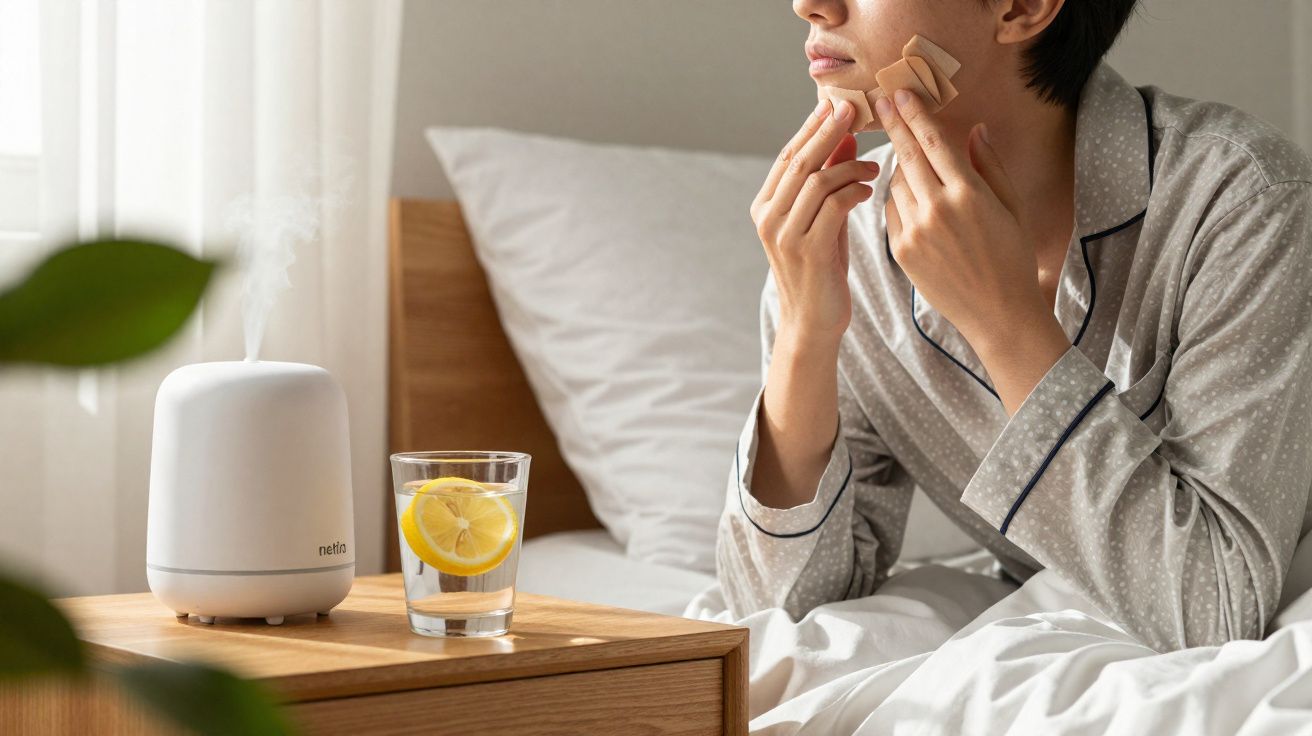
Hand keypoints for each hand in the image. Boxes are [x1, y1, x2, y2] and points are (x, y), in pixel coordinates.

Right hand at [751, 98, 880, 346]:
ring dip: (849, 166)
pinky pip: (833, 206)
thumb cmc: (821, 269)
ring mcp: (785, 236)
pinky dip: (854, 191)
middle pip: (799, 162)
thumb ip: (829, 181)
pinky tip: (869, 188)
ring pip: (816, 181)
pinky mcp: (807, 251)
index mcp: (765, 207)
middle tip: (853, 109)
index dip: (811, 128)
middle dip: (827, 133)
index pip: (787, 156)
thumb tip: (844, 136)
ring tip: (874, 165)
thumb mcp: (823, 220)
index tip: (835, 104)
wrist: (813, 322)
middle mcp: (768, 219)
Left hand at [875, 89, 1069, 413]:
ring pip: (896, 184)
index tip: (901, 95)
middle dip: (894, 126)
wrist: (998, 314)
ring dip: (901, 169)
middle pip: (908, 155)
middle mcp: (938, 209)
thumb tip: (975, 128)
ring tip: (912, 164)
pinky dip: (897, 199)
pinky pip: (891, 212)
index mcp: (969, 193)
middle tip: (882, 103)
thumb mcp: (1011, 207)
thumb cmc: (1012, 258)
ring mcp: (915, 232)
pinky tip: (912, 200)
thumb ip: (989, 166)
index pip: (935, 142)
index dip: (915, 115)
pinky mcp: (901, 251)